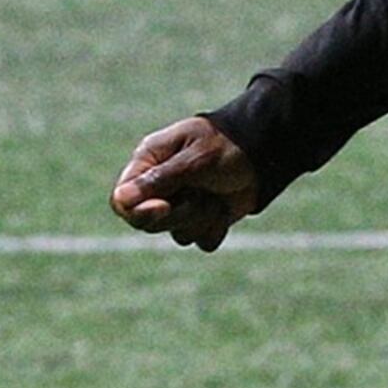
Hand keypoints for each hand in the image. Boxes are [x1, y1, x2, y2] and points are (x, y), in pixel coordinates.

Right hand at [113, 114, 265, 249]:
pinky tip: (225, 208)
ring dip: (202, 218)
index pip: (123, 201)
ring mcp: (181, 205)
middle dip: (179, 214)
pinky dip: (217, 227)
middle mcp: (160, 187)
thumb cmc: (228, 146)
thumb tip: (121, 200)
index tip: (164, 206)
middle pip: (148, 223)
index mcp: (149, 164)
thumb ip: (160, 180)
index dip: (139, 211)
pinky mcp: (203, 220)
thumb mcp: (195, 159)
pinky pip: (202, 241)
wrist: (266, 153)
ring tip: (216, 195)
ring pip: (178, 234)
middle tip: (201, 195)